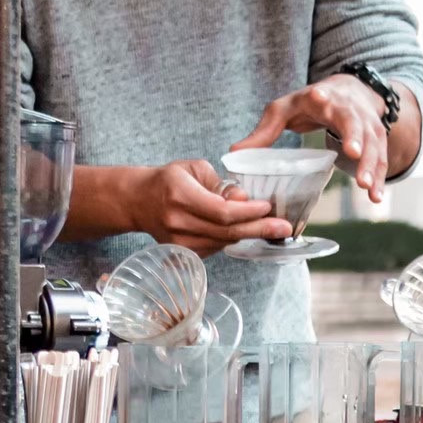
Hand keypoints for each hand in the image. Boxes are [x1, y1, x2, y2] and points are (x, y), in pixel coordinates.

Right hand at [126, 159, 288, 254]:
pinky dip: (232, 239)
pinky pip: (215, 248)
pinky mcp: (182, 253)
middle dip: (259, 229)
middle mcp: (178, 221)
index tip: (267, 207)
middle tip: (284, 228)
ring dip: (249, 235)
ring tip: (270, 228)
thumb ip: (220, 184)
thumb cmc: (169, 180)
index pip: (222, 211)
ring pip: (223, 242)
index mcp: (180, 195)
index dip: (248, 212)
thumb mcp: (194, 169)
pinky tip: (244, 231)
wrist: (138, 202)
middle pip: (227, 232)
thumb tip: (244, 199)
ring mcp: (179, 242)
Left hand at [233, 75, 395, 201]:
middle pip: (354, 122)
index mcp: (322, 98)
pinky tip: (375, 197)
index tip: (319, 98)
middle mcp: (348, 108)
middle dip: (356, 140)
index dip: (322, 99)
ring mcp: (366, 123)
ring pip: (373, 144)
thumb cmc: (310, 103)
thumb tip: (234, 154)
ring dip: (371, 166)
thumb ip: (263, 132)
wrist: (350, 90)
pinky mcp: (376, 138)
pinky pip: (381, 159)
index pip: (322, 97)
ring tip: (367, 189)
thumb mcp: (283, 110)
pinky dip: (379, 178)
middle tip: (354, 157)